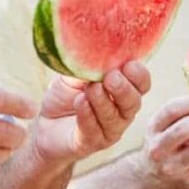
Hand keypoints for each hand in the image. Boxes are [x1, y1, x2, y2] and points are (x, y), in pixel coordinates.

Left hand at [32, 61, 150, 165]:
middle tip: (110, 77)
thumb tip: (97, 46)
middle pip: (134, 102)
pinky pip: (94, 130)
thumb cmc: (65, 95)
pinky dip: (88, 115)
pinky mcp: (92, 143)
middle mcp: (122, 111)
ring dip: (103, 101)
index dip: (139, 75)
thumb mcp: (75, 74)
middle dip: (124, 89)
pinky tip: (81, 102)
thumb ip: (88, 63)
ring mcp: (109, 130)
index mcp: (124, 90)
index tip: (128, 64)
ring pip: (114, 118)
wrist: (45, 123)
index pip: (142, 83)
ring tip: (91, 88)